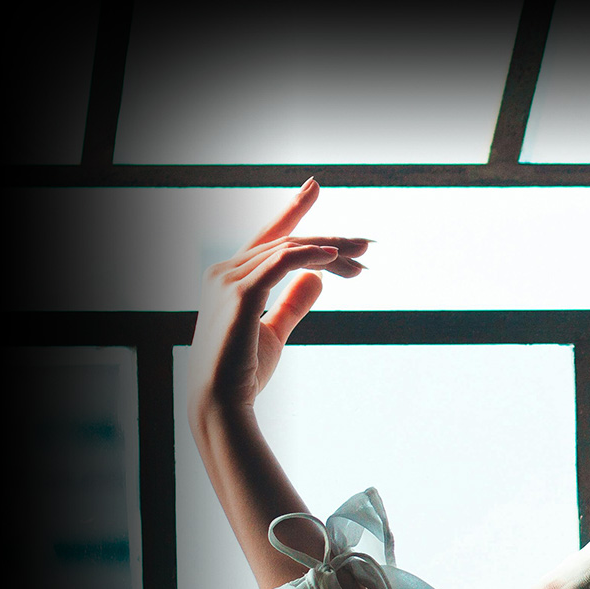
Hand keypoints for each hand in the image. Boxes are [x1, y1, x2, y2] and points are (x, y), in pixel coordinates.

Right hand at [185, 179, 368, 415]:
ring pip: (289, 250)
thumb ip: (293, 302)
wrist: (222, 402)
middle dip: (330, 240)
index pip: (269, 237)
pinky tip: (333, 257)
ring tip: (362, 258)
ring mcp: (227, 280)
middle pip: (287, 242)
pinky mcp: (239, 294)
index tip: (314, 186)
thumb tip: (318, 277)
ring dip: (330, 251)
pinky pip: (279, 262)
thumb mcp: (275, 331)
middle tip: (367, 244)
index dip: (292, 210)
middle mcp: (224, 271)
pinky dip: (307, 255)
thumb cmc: (244, 371)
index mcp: (231, 277)